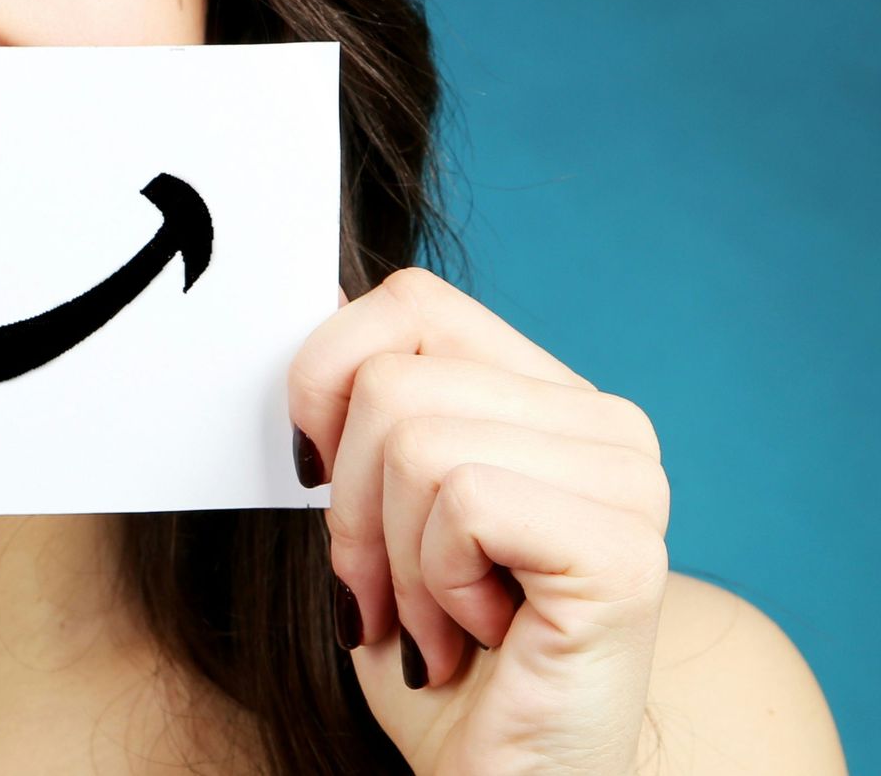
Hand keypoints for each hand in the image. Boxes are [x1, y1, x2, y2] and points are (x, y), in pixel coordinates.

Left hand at [289, 266, 670, 775]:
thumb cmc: (432, 657)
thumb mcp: (371, 507)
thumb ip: (360, 398)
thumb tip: (313, 286)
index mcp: (547, 395)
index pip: (410, 300)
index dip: (328, 381)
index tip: (322, 477)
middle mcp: (606, 424)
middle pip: (392, 379)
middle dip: (352, 504)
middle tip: (387, 591)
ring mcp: (630, 483)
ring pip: (417, 441)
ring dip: (393, 557)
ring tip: (438, 622)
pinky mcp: (626, 551)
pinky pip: (463, 502)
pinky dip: (436, 583)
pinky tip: (479, 637)